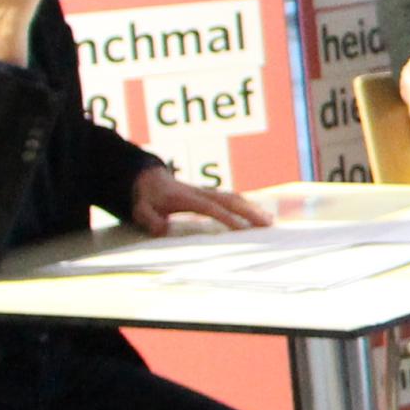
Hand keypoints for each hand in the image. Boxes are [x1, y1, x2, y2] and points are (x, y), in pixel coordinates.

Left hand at [130, 166, 272, 233]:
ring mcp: (207, 192)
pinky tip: (258, 215)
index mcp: (187, 198)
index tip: (243, 230)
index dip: (227, 218)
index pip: (212, 208)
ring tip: (269, 222)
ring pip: (234, 198)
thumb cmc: (146, 198)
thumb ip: (150, 219)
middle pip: (230, 200)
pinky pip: (232, 199)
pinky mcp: (210, 195)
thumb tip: (163, 228)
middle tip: (268, 225)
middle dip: (250, 212)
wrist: (148, 179)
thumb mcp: (141, 210)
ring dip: (252, 208)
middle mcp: (201, 193)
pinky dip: (247, 206)